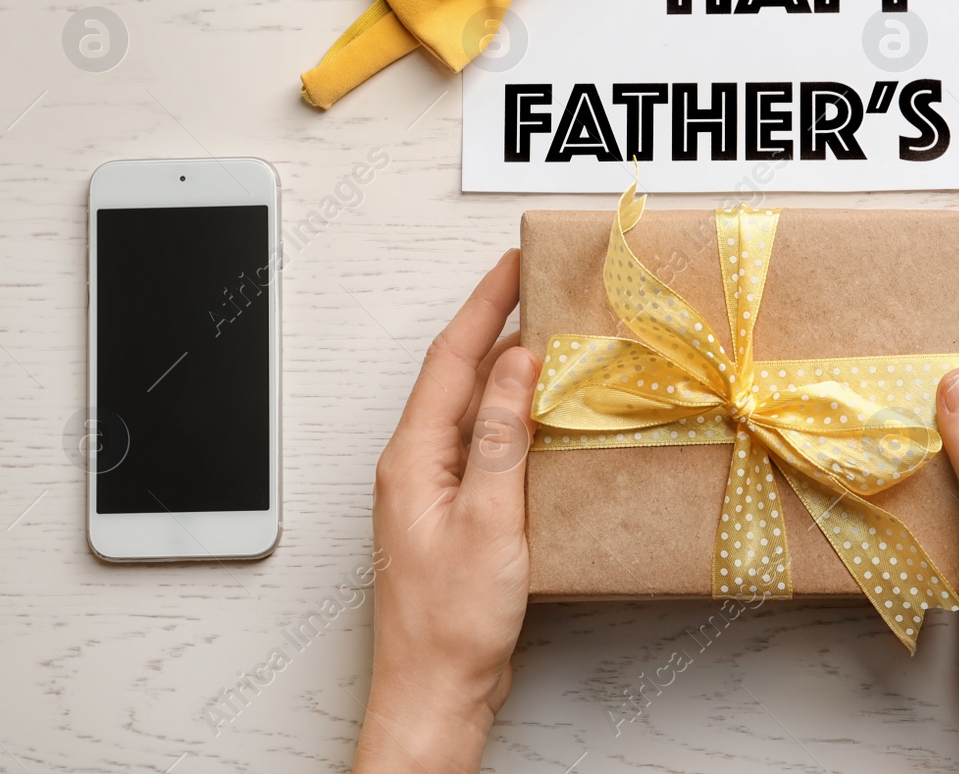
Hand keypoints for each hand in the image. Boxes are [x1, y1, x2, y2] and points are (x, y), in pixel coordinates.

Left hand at [354, 250, 540, 773]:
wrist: (437, 692)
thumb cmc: (452, 622)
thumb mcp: (488, 518)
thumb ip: (500, 436)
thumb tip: (516, 365)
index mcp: (412, 457)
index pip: (450, 358)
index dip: (484, 305)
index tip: (511, 264)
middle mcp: (415, 466)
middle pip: (456, 375)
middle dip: (494, 324)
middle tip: (534, 286)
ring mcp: (432, 490)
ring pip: (470, 409)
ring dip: (505, 369)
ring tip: (546, 336)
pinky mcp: (454, 514)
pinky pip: (482, 444)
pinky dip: (511, 416)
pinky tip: (538, 416)